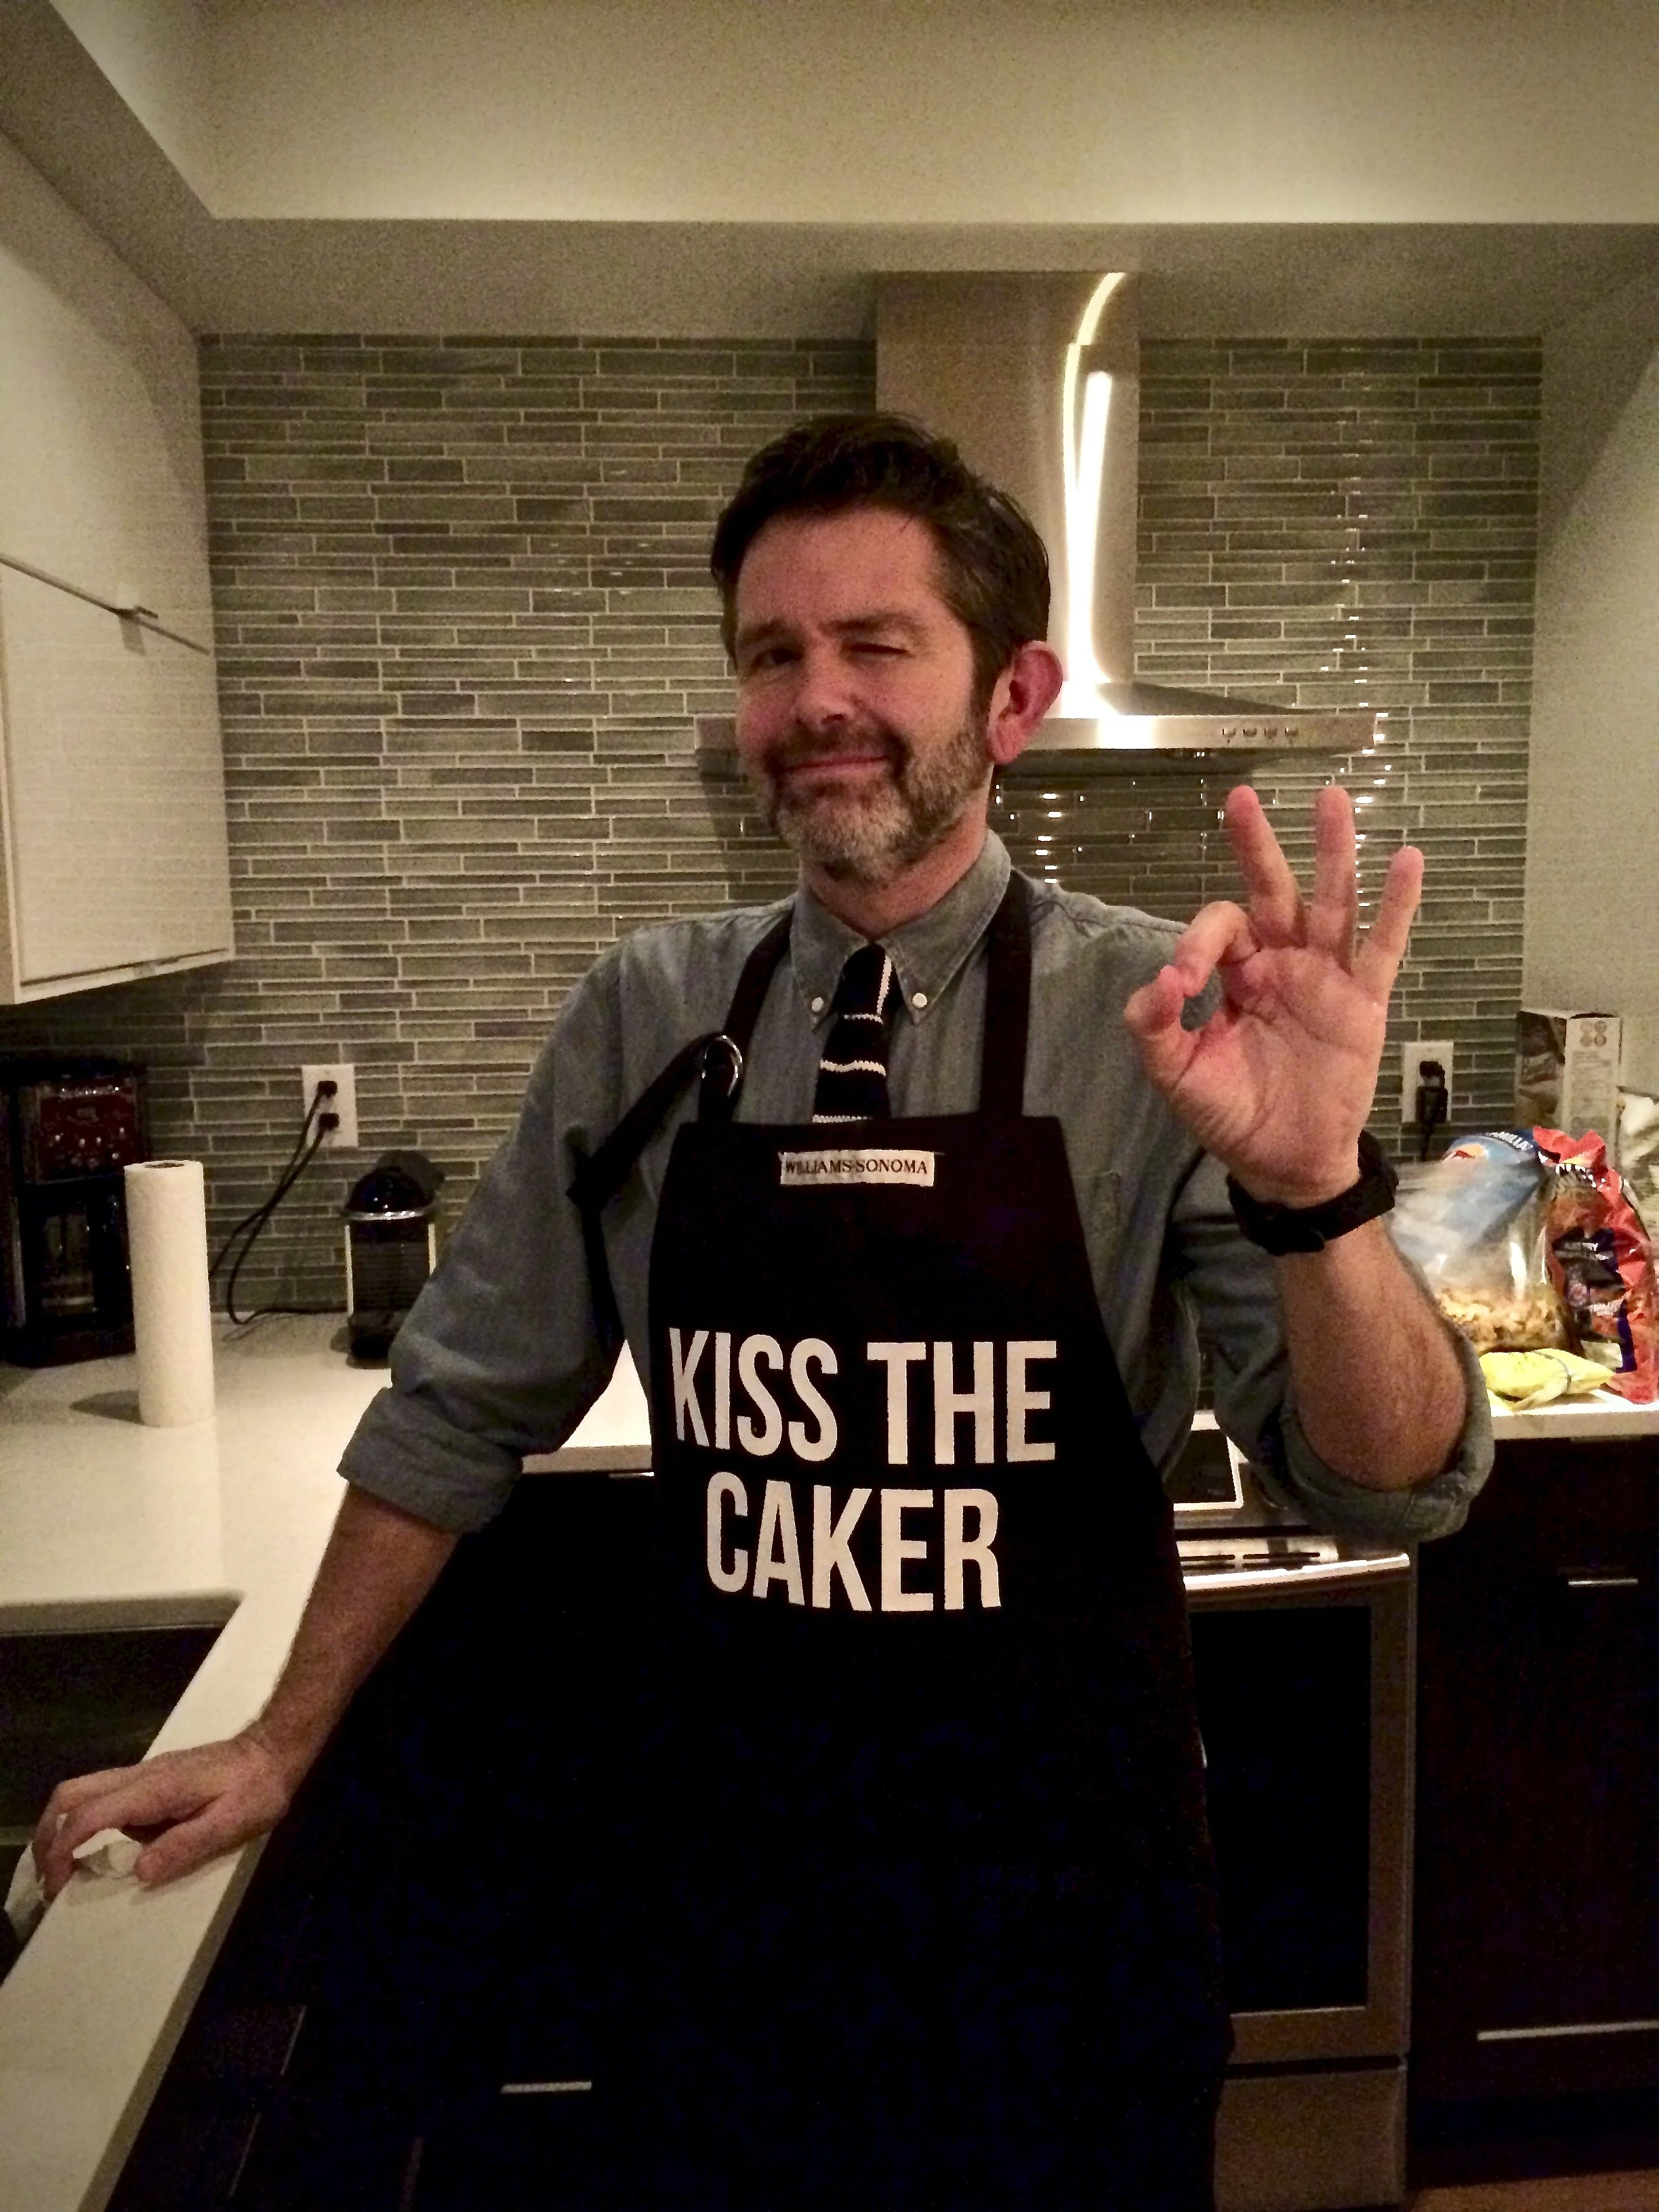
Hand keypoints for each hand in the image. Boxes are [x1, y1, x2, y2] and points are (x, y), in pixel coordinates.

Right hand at [31, 1727, 293, 1902]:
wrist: (274, 1751)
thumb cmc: (256, 1789)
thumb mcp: (230, 1823)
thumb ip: (186, 1845)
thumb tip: (139, 1872)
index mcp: (153, 1790)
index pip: (88, 1815)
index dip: (61, 1851)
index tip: (56, 1886)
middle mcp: (140, 1777)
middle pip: (71, 1793)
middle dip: (49, 1834)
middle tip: (51, 1877)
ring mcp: (146, 1775)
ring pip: (86, 1792)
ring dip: (69, 1829)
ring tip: (72, 1873)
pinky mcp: (155, 1780)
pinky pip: (111, 1798)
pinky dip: (97, 1825)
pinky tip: (117, 1853)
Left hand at [1123, 784, 1421, 1205]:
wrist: (1283, 1162)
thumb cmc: (1229, 1113)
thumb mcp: (1177, 1074)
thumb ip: (1155, 1027)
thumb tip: (1159, 981)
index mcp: (1235, 973)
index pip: (1218, 930)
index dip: (1197, 944)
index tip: (1182, 983)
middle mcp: (1280, 961)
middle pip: (1272, 890)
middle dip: (1257, 846)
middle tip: (1241, 797)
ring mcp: (1326, 976)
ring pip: (1330, 902)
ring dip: (1332, 852)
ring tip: (1331, 799)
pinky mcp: (1365, 1000)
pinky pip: (1384, 946)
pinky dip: (1396, 905)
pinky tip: (1407, 860)